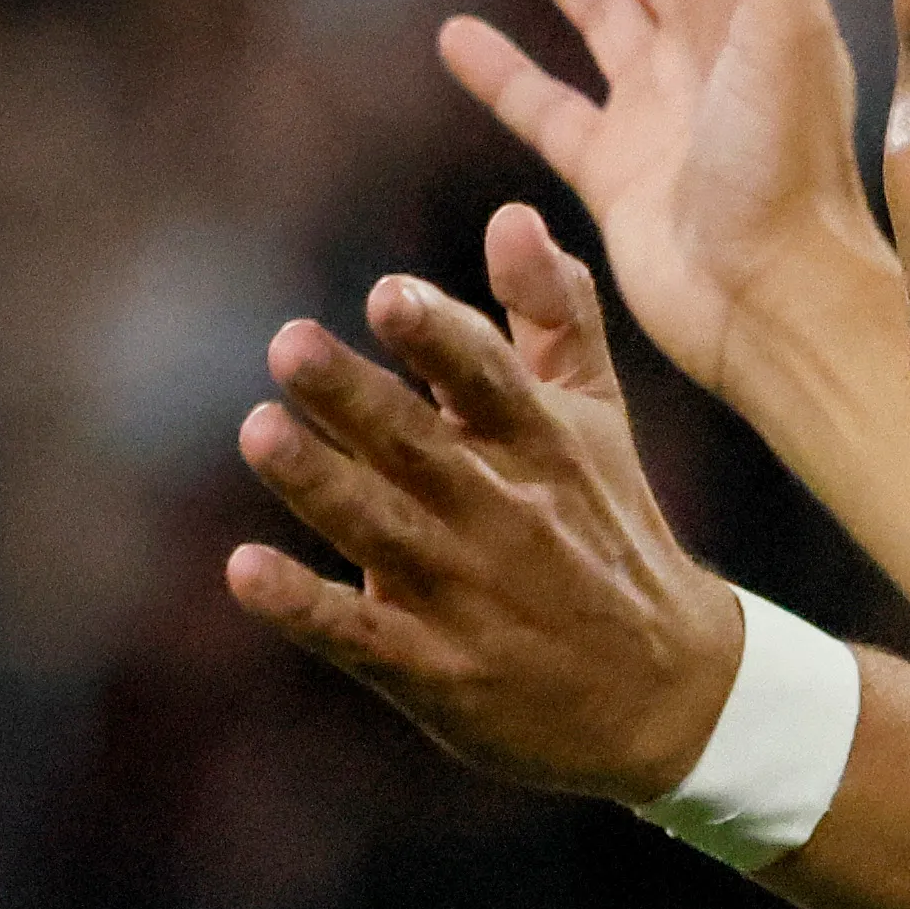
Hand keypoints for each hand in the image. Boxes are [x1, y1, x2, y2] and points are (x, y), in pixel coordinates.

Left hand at [226, 205, 743, 805]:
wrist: (665, 694)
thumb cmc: (609, 531)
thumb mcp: (596, 419)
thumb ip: (555, 315)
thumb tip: (511, 214)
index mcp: (542, 445)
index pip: (490, 380)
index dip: (440, 338)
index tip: (390, 294)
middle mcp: (503, 515)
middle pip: (419, 448)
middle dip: (354, 396)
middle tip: (289, 343)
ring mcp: (467, 596)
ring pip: (380, 531)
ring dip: (318, 482)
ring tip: (260, 430)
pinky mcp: (436, 671)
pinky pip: (358, 636)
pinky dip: (303, 605)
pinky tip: (244, 571)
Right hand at [439, 0, 896, 410]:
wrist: (766, 300)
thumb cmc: (784, 168)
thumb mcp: (785, 29)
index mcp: (756, 7)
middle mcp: (707, 49)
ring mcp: (656, 108)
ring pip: (594, 5)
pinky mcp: (612, 170)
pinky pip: (545, 106)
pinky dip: (502, 72)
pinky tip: (455, 35)